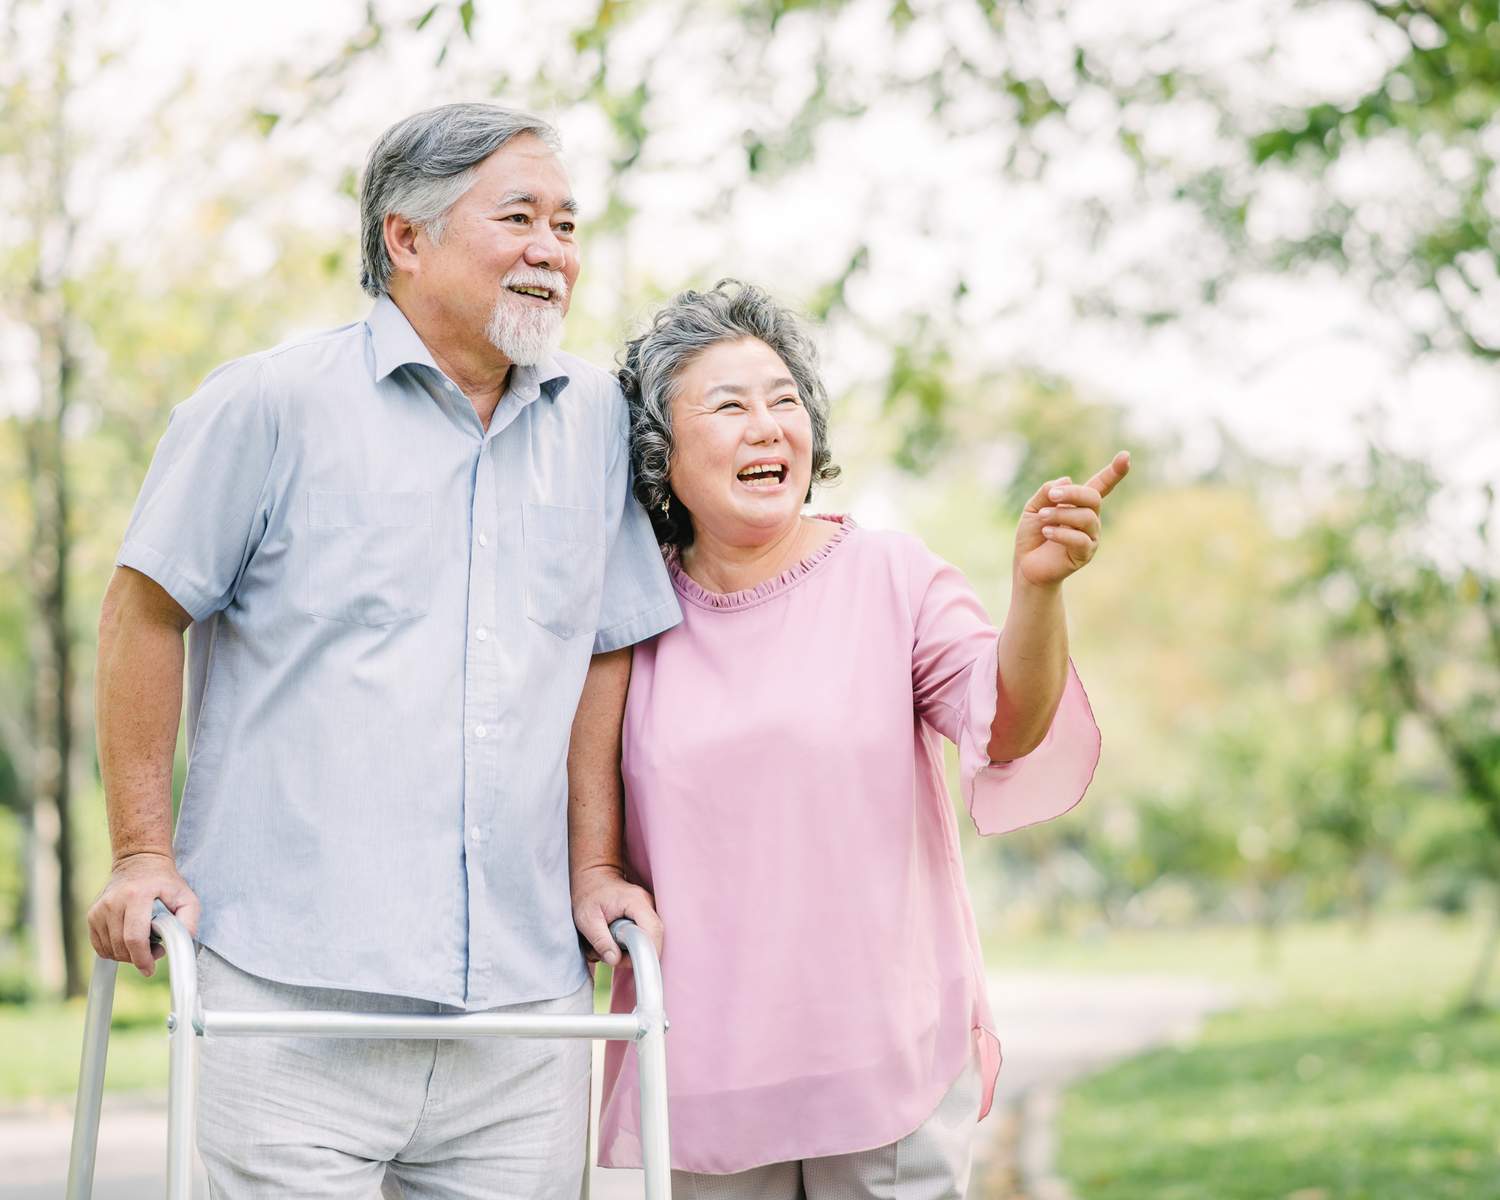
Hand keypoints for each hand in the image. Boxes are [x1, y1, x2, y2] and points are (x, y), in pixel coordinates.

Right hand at [86, 851, 200, 977]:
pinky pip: (100, 946)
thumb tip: (182, 942)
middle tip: (154, 950)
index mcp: (137, 896)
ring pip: (109, 949)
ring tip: (144, 942)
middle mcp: (113, 902)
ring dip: (127, 955)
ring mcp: (99, 908)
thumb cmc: (165, 883)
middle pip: (121, 946)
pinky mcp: (92, 915)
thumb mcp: (186, 897)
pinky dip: (114, 951)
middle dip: (138, 958)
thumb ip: (188, 921)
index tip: (150, 969)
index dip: (142, 958)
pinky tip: (129, 941)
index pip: (134, 937)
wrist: (140, 862)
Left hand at [571, 864, 663, 966]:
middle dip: (632, 954)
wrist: (594, 877)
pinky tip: (614, 939)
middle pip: (653, 940)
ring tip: (608, 942)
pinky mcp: (645, 918)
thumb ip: (600, 940)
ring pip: (648, 942)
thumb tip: (614, 960)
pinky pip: (643, 938)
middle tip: (610, 953)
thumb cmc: (589, 894)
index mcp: (636, 902)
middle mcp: (648, 905)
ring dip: (627, 951)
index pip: (653, 931)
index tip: (624, 962)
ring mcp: (649, 910)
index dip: (644, 952)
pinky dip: (628, 945)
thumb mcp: (587, 918)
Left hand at [1014, 451, 1130, 588]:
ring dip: (1061, 514)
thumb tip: (1067, 480)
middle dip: (1072, 493)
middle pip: (1093, 497)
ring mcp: (1090, 537)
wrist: (1026, 565)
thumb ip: (1046, 492)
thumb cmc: (1032, 535)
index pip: (1101, 485)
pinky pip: (1080, 539)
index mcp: (1079, 504)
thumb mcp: (1033, 508)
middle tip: (1052, 496)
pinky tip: (1046, 532)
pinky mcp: (1085, 554)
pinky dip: (1061, 533)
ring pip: (1086, 517)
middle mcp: (1090, 518)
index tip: (1126, 455)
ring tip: (1043, 518)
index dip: (1114, 471)